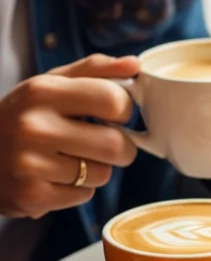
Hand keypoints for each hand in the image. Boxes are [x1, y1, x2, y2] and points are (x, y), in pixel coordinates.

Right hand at [0, 54, 139, 218]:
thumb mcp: (51, 83)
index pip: (113, 100)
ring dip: (98, 169)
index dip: (124, 110)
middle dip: (121, 147)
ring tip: (71, 159)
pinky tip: (55, 177)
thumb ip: (95, 70)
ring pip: (103, 174)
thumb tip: (135, 65)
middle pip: (116, 144)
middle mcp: (34, 127)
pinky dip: (78, 189)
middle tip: (104, 143)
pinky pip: (84, 195)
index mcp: (42, 92)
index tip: (114, 114)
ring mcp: (30, 164)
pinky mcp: (31, 196)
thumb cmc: (25, 115)